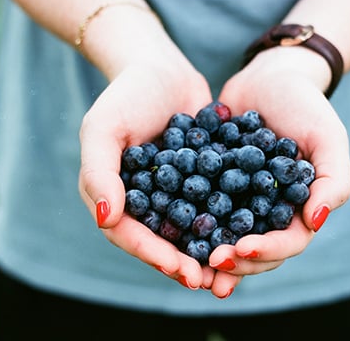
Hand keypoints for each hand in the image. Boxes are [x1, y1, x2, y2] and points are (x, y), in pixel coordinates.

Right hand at [78, 58, 215, 290]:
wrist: (161, 68)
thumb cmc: (125, 95)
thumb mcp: (103, 128)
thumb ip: (98, 173)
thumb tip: (106, 220)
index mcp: (115, 197)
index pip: (131, 235)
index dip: (155, 256)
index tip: (182, 271)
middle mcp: (144, 202)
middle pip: (162, 241)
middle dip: (185, 263)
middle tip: (210, 282)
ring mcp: (174, 193)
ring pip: (190, 230)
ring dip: (209, 252)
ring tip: (232, 269)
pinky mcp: (201, 181)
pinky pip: (213, 206)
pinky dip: (229, 222)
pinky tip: (251, 234)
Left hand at [205, 46, 349, 296]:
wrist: (268, 77)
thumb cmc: (304, 105)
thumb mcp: (328, 137)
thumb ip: (333, 180)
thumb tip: (316, 222)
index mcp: (299, 208)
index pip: (288, 242)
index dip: (267, 251)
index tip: (242, 249)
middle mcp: (269, 212)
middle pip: (255, 250)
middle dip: (235, 261)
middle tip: (212, 262)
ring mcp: (240, 202)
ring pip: (226, 238)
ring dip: (210, 256)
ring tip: (190, 266)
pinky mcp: (214, 187)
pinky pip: (201, 210)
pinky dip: (188, 225)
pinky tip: (169, 233)